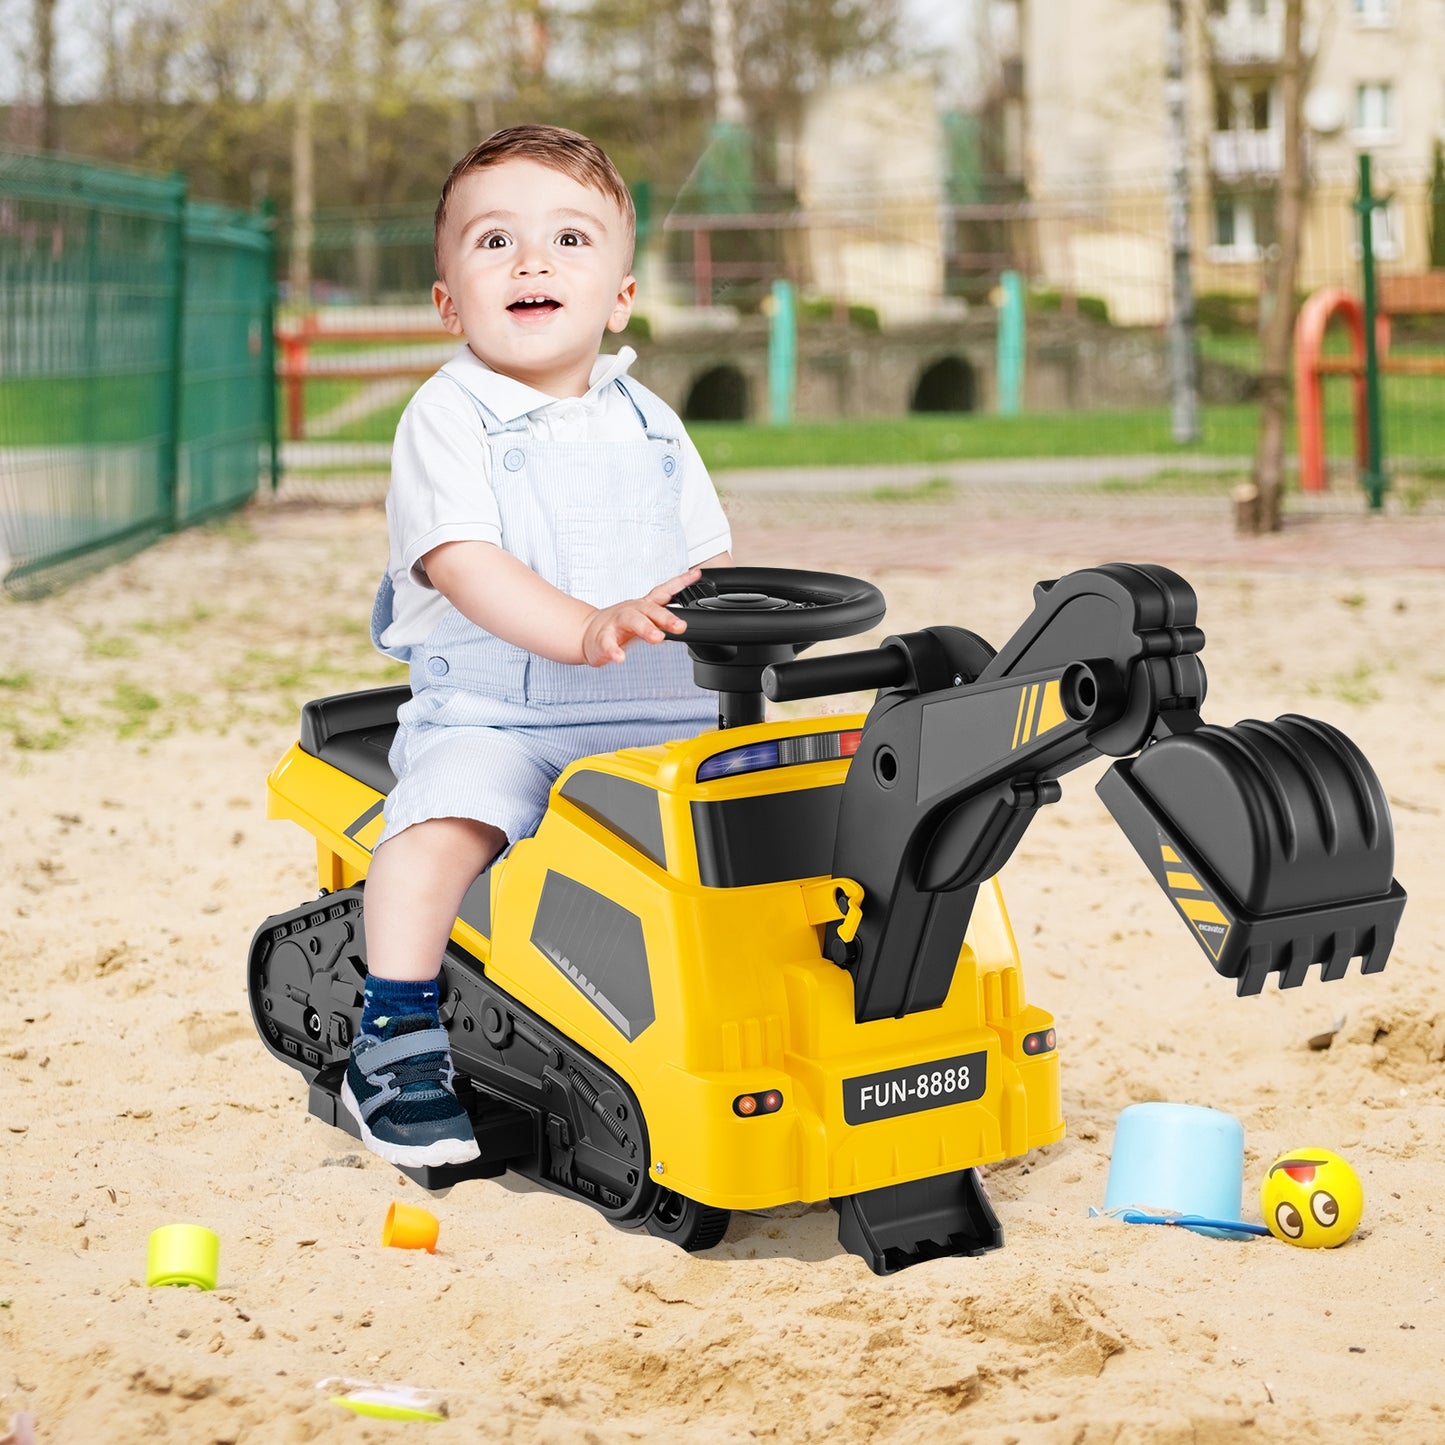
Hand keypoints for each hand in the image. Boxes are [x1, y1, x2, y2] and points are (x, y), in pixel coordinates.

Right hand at [581, 567, 699, 665]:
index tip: (696, 574)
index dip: (680, 582)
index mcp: (643, 606)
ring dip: (645, 628)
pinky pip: (608, 644)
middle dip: (666, 617)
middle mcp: (631, 611)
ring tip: (657, 637)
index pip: (664, 591)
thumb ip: (662, 620)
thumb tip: (683, 624)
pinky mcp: (602, 638)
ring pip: (631, 622)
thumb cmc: (619, 626)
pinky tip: (619, 657)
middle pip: (649, 610)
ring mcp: (615, 623)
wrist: (586, 633)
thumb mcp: (643, 619)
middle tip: (680, 626)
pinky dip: (614, 651)